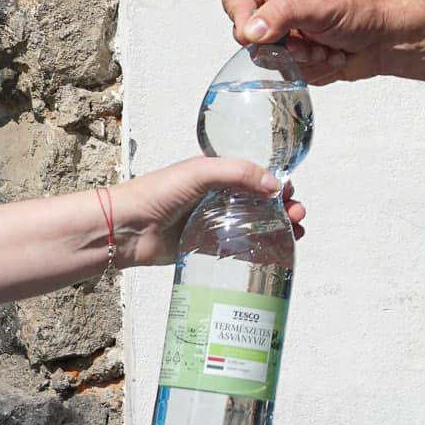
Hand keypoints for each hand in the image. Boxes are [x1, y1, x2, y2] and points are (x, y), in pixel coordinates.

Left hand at [110, 155, 308, 267]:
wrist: (127, 228)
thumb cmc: (157, 193)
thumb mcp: (200, 171)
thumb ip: (238, 172)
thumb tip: (274, 185)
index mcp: (216, 174)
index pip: (256, 175)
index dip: (277, 183)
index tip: (291, 192)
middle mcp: (216, 197)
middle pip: (261, 201)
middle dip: (284, 207)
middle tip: (298, 215)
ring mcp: (212, 222)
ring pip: (254, 224)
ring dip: (278, 228)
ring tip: (295, 233)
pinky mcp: (206, 246)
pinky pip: (238, 247)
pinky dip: (259, 248)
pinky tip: (274, 252)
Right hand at [220, 0, 398, 84]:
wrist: (384, 39)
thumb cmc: (359, 11)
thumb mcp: (318, 5)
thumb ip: (281, 14)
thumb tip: (251, 30)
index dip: (243, 18)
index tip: (260, 33)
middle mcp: (277, 10)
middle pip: (248, 36)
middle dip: (281, 45)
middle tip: (304, 40)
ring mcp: (286, 37)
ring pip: (268, 60)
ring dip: (301, 59)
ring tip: (324, 47)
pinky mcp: (296, 60)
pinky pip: (287, 75)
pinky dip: (312, 69)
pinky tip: (330, 56)